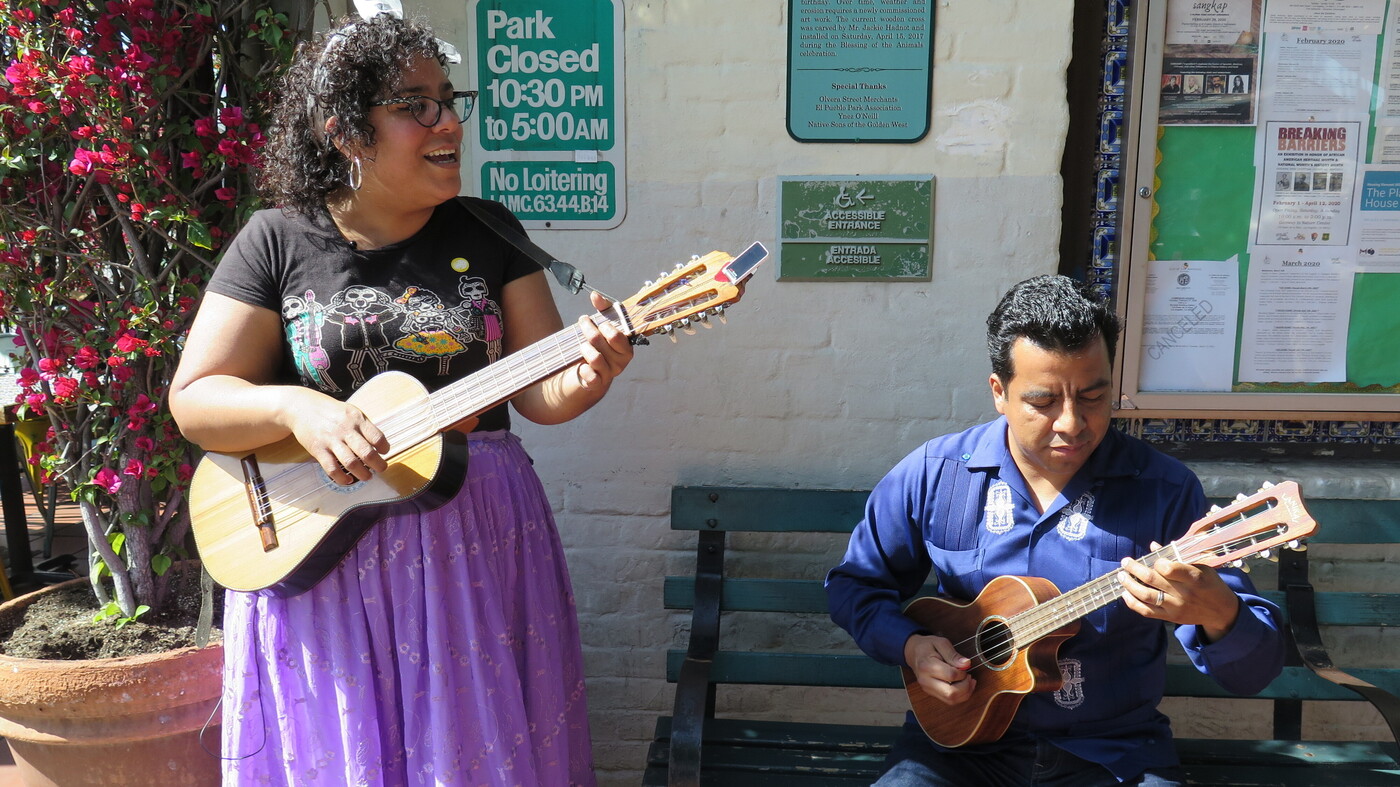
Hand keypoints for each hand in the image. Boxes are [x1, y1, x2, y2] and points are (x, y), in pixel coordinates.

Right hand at [281, 388, 389, 485]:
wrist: (302, 407)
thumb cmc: (331, 412)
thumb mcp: (351, 412)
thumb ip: (364, 427)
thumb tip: (379, 446)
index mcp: (357, 419)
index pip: (377, 437)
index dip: (384, 447)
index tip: (384, 453)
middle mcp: (345, 430)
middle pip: (366, 452)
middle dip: (378, 465)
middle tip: (381, 469)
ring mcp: (331, 440)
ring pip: (351, 463)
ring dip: (362, 474)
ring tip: (367, 477)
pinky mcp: (318, 450)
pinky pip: (332, 468)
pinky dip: (341, 478)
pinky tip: (347, 480)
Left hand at [571, 291, 633, 395]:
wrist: (590, 376)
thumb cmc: (599, 347)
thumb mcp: (602, 328)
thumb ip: (602, 310)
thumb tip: (595, 295)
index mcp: (626, 347)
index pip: (619, 335)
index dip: (605, 325)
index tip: (594, 318)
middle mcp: (620, 361)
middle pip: (603, 341)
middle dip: (589, 330)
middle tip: (583, 322)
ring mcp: (609, 374)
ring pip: (596, 357)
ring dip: (584, 348)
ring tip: (581, 344)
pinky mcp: (597, 384)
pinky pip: (591, 376)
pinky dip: (583, 369)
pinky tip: (581, 365)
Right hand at [904, 633, 975, 704]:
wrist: (913, 652)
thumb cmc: (927, 646)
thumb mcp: (940, 643)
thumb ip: (953, 654)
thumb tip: (966, 664)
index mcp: (927, 666)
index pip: (951, 676)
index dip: (963, 672)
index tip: (965, 665)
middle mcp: (926, 681)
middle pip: (951, 693)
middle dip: (966, 686)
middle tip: (969, 676)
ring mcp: (928, 689)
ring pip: (951, 700)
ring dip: (965, 693)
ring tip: (969, 681)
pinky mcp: (931, 693)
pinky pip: (949, 700)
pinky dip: (960, 696)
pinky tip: (964, 686)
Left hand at [1119, 542, 1240, 640]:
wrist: (1221, 612)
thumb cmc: (1210, 584)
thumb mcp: (1201, 567)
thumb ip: (1177, 557)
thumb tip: (1153, 546)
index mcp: (1194, 578)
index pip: (1170, 569)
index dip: (1157, 562)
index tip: (1151, 558)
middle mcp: (1184, 593)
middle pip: (1152, 580)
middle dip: (1134, 569)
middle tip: (1125, 562)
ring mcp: (1176, 607)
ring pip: (1146, 595)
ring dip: (1129, 584)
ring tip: (1121, 576)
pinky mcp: (1170, 618)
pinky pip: (1146, 611)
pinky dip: (1132, 602)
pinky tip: (1125, 593)